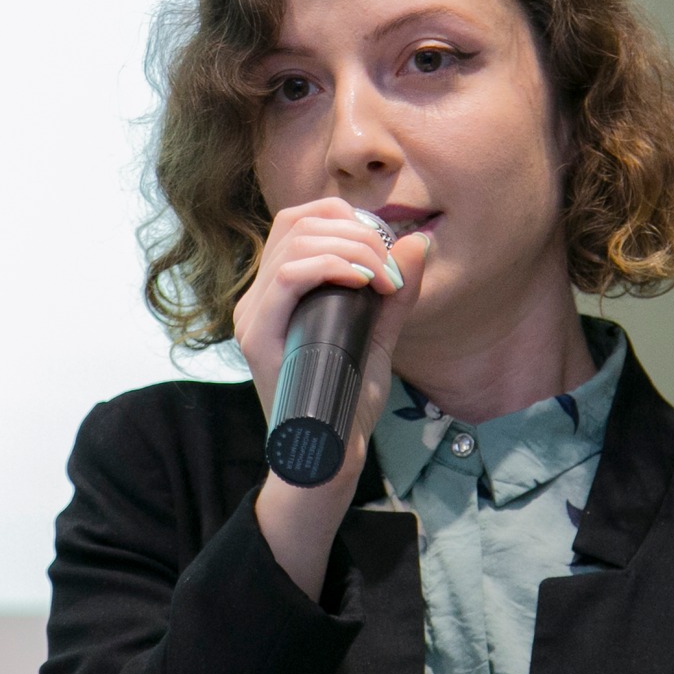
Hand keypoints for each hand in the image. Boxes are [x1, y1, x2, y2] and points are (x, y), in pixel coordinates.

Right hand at [231, 199, 430, 598]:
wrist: (327, 456)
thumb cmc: (347, 401)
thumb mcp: (379, 336)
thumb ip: (395, 293)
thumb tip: (420, 241)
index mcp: (278, 291)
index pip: (299, 220)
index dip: (345, 217)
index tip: (386, 250)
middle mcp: (257, 296)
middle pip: (297, 221)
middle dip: (357, 231)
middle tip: (392, 269)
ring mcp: (253, 315)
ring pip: (293, 240)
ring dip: (350, 247)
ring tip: (382, 279)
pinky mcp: (257, 336)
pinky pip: (286, 276)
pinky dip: (330, 266)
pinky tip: (362, 282)